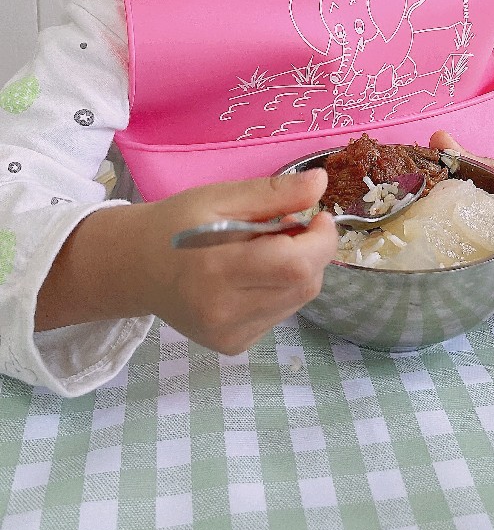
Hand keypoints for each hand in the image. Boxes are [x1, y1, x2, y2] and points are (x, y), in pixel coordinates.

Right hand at [36, 169, 337, 352]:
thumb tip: (321, 182)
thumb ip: (272, 193)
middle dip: (311, 251)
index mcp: (216, 270)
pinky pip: (280, 314)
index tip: (317, 216)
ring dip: (298, 270)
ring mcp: (230, 336)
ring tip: (265, 250)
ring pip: (298, 300)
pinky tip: (254, 276)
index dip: (320, 240)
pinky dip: (281, 290)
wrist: (136, 268)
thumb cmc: (176, 224)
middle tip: (286, 226)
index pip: (296, 266)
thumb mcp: (220, 197)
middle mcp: (224, 313)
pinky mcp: (234, 346)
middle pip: (304, 284)